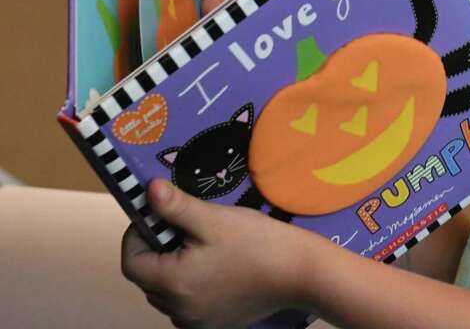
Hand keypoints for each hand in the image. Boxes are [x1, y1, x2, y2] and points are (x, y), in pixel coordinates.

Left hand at [121, 179, 312, 327]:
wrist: (301, 274)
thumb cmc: (258, 243)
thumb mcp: (215, 219)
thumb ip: (176, 207)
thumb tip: (148, 190)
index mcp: (173, 283)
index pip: (131, 263)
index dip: (136, 236)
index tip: (157, 217)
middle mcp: (178, 310)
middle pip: (148, 279)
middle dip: (157, 252)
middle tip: (184, 229)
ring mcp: (196, 322)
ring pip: (166, 294)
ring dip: (172, 271)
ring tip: (202, 248)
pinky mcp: (214, 325)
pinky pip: (187, 305)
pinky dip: (190, 287)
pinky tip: (216, 268)